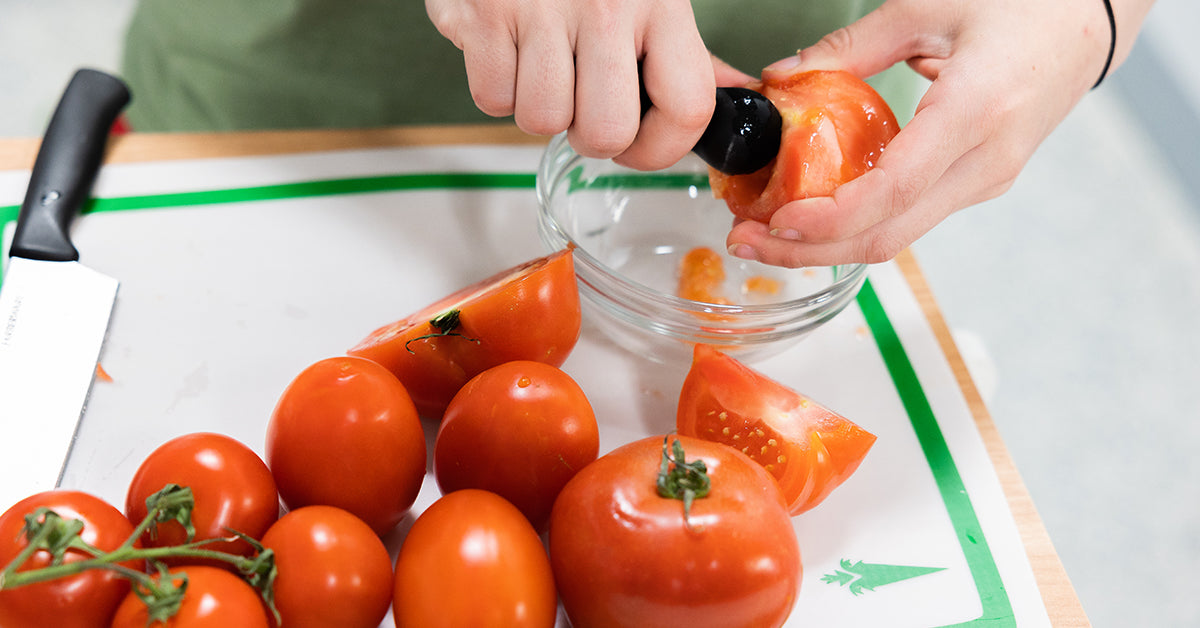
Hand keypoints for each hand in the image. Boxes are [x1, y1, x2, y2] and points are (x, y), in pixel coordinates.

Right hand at [426, 0, 720, 169]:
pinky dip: (496, 86)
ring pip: (543, 120)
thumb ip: (685, 52)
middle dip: (588, 135)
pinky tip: (509, 50)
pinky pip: (492, 100)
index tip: (638, 146)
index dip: (660, 148)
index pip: (688, 107)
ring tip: (541, 65)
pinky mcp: (487, 13)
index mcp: (661, 2)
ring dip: (537, 108)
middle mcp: (608, 5)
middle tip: (581, 102)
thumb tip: (734, 91)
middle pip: (605, 132)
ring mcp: (543, 9)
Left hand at [726, 0, 1149, 266]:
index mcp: (975, 113)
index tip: (778, 221)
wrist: (1091, 19)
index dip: (830, 218)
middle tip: (746, 242)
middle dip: (809, 250)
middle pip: (889, 235)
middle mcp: (985, 163)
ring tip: (767, 233)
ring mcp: (987, 181)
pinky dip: (858, 224)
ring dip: (829, 243)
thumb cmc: (1023, 5)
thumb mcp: (928, 7)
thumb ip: (850, 48)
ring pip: (899, 236)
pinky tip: (815, 213)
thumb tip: (783, 77)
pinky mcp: (980, 183)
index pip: (894, 192)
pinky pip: (912, 217)